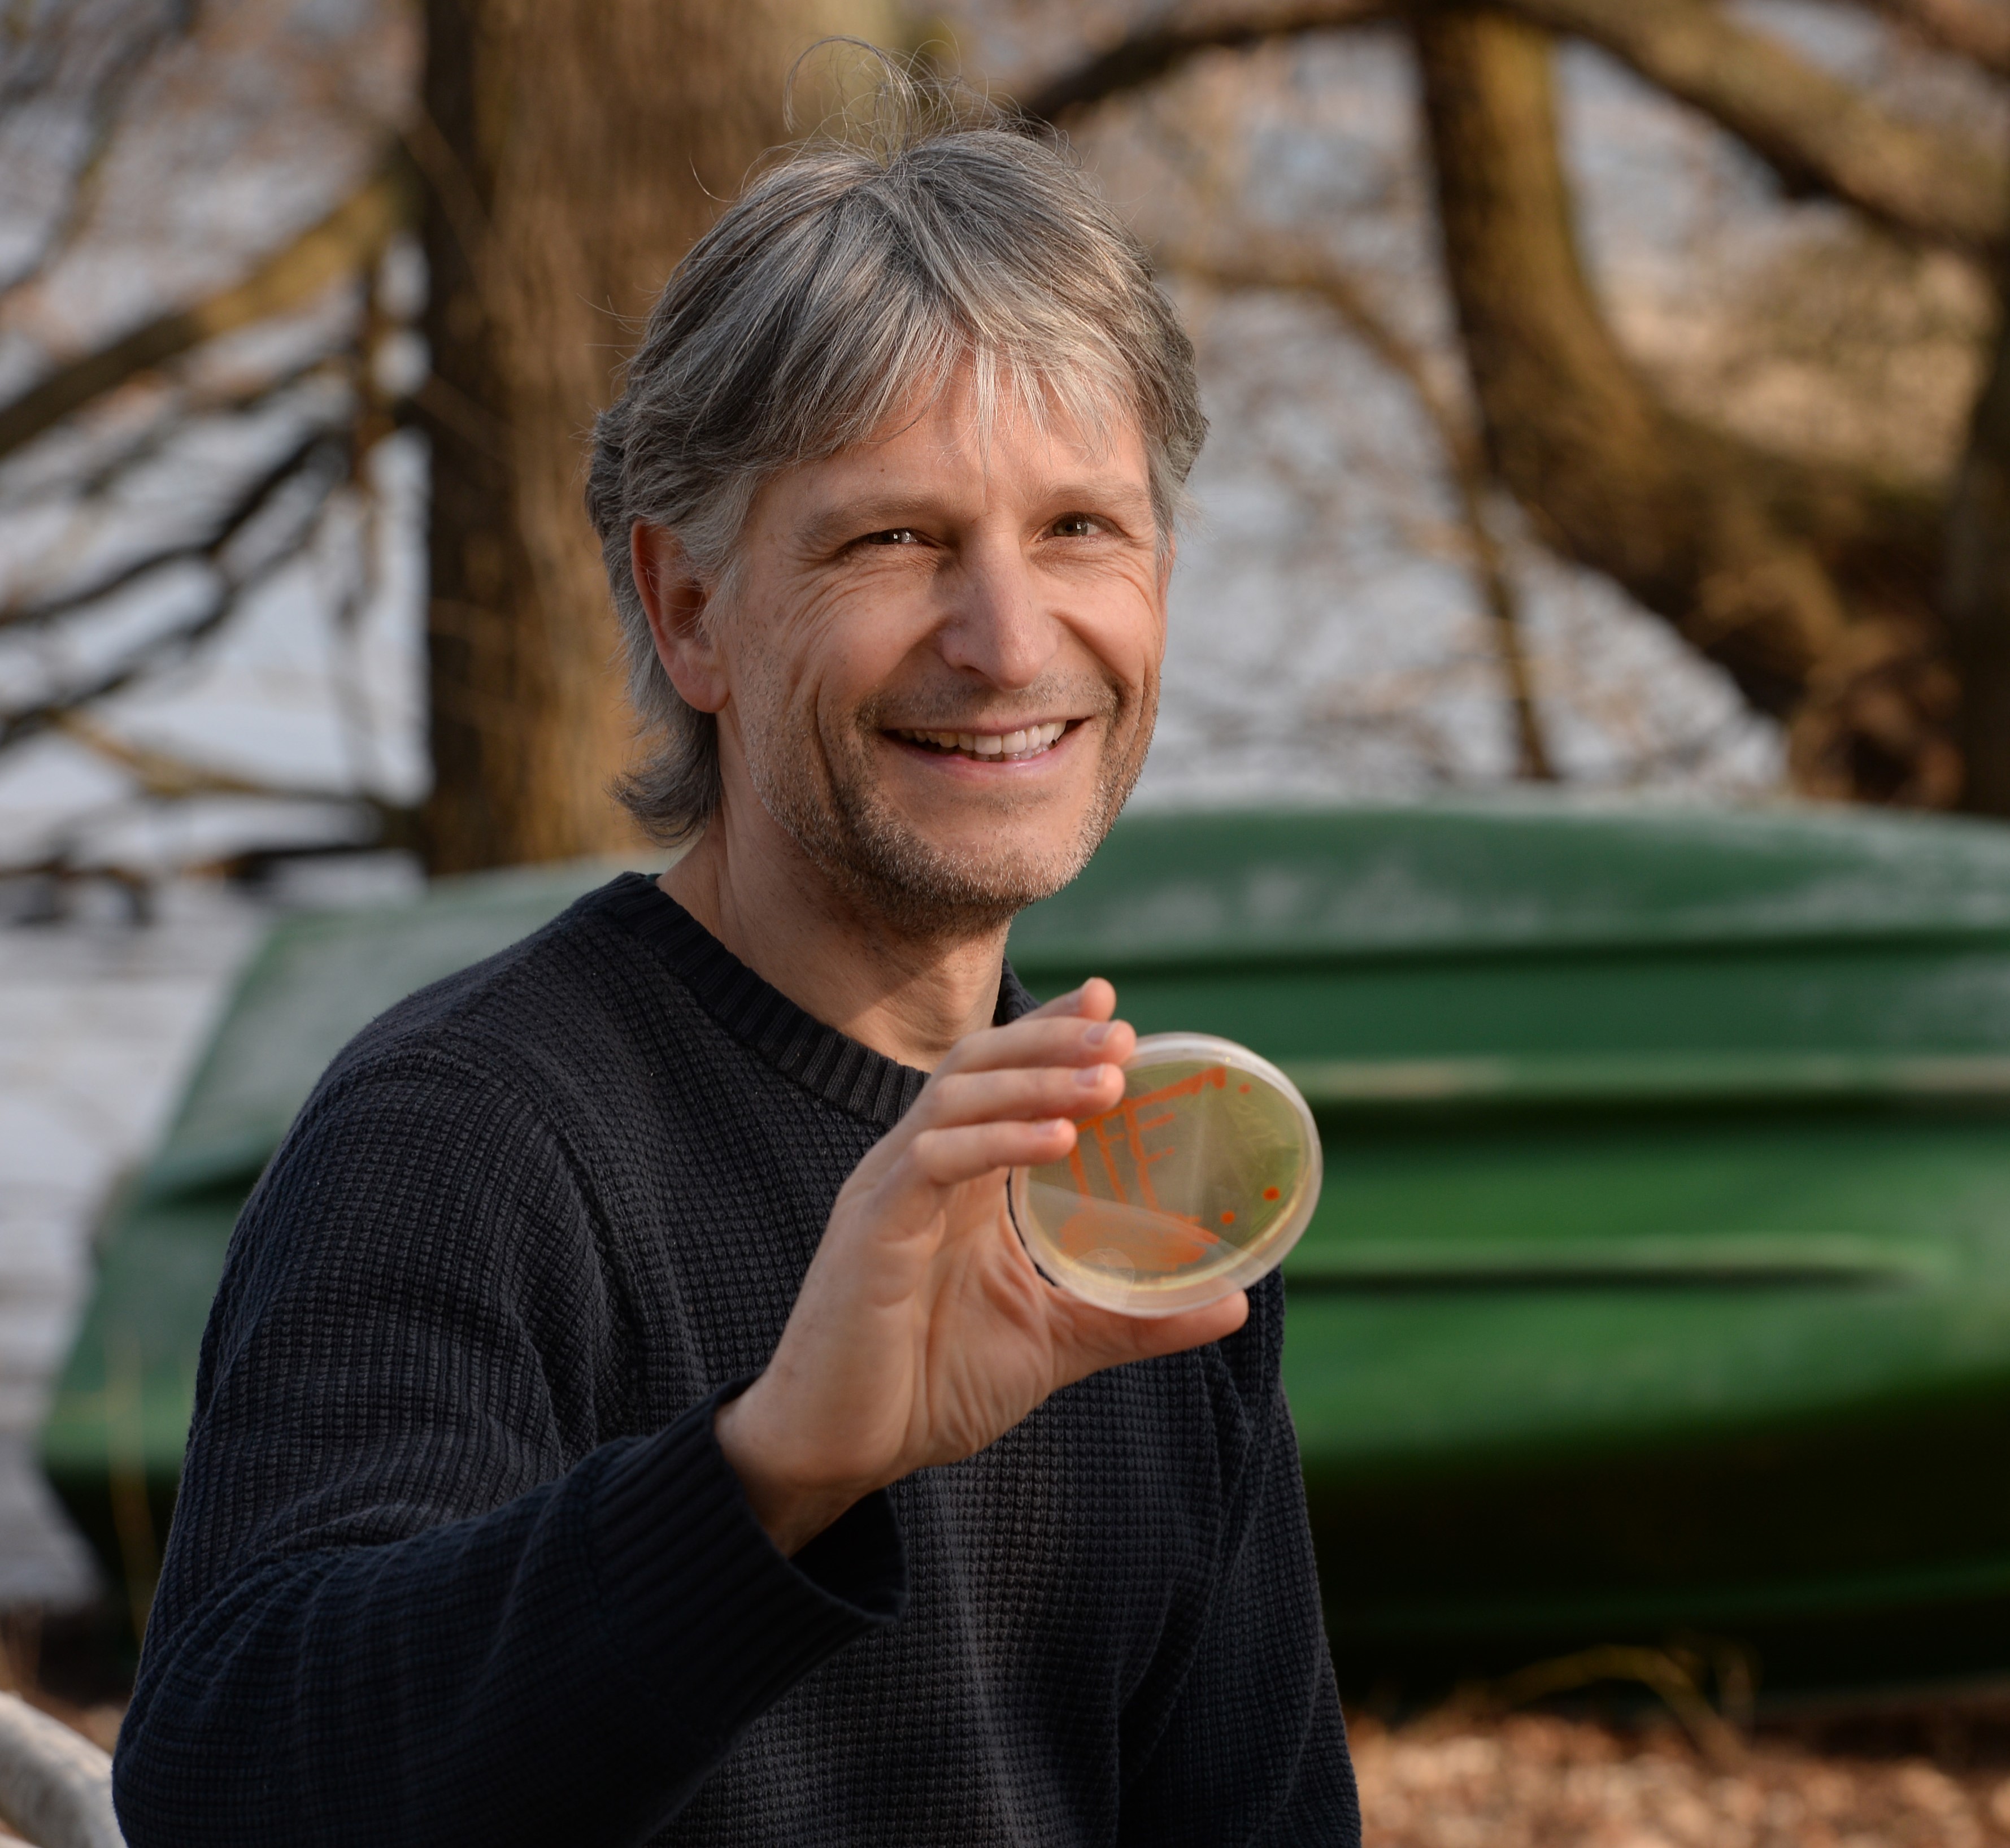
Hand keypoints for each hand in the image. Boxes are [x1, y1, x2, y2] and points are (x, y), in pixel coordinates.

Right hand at [713, 978, 1247, 1554]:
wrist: (840, 1450)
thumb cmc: (929, 1387)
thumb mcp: (1052, 1342)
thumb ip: (1132, 1317)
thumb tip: (1233, 1301)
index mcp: (956, 1182)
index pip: (1001, 1078)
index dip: (1052, 1034)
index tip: (1114, 1007)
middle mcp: (918, 1168)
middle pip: (980, 1066)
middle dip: (1051, 1040)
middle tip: (1123, 1032)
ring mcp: (889, 1192)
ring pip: (958, 1098)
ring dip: (1035, 1081)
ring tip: (1106, 1081)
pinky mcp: (871, 1231)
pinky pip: (932, 1162)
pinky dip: (996, 1142)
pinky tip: (1057, 1142)